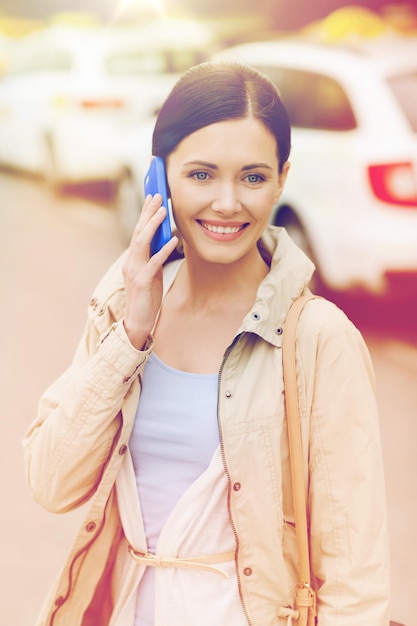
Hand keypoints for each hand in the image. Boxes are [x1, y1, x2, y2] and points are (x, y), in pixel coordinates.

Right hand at [122, 194, 177, 348]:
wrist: (138, 321)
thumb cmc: (146, 298)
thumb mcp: (151, 274)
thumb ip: (154, 257)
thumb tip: (165, 240)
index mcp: (132, 259)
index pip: (138, 232)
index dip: (145, 214)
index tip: (153, 198)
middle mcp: (131, 262)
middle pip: (138, 232)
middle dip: (148, 213)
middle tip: (158, 196)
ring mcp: (135, 271)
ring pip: (142, 242)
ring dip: (153, 225)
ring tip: (163, 211)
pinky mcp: (143, 281)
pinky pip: (154, 262)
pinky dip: (163, 250)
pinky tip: (173, 240)